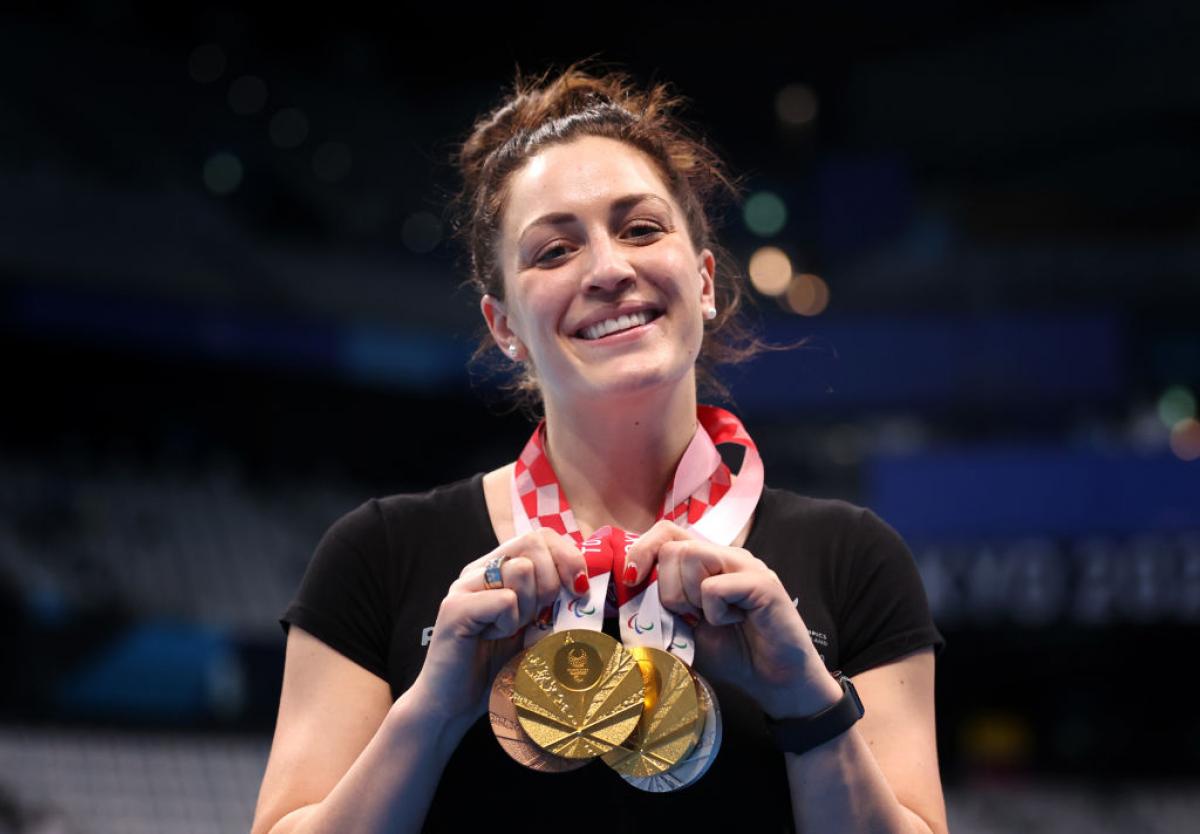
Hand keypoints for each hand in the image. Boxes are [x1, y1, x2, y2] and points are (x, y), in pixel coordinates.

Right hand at [407, 528, 587, 730]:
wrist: (453, 705)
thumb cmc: (495, 668)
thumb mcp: (536, 629)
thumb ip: (555, 604)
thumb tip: (585, 584)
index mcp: (497, 568)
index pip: (541, 536)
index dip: (568, 557)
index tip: (578, 590)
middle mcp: (478, 569)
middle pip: (533, 543)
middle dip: (551, 582)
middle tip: (538, 616)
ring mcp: (464, 586)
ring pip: (521, 570)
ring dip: (527, 607)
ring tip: (509, 630)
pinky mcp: (455, 607)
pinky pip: (505, 601)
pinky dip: (508, 624)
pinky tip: (491, 639)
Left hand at [626, 521, 842, 718]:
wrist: (776, 681)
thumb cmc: (733, 654)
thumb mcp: (684, 629)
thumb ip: (661, 606)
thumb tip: (626, 591)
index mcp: (707, 561)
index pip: (666, 531)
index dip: (642, 550)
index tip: (631, 580)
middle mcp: (726, 555)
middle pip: (673, 547)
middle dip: (668, 589)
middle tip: (691, 616)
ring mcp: (746, 565)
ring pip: (690, 557)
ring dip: (690, 598)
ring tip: (713, 618)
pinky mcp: (761, 583)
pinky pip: (714, 588)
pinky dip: (715, 613)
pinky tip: (734, 622)